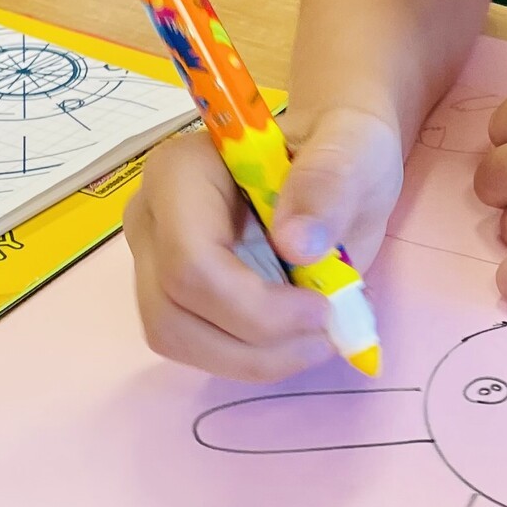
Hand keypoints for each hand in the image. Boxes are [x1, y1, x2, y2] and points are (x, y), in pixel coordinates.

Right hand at [125, 104, 404, 378]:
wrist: (336, 160)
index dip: (255, 307)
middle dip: (255, 342)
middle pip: (173, 312)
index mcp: (181, 171)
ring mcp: (154, 258)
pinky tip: (296, 334)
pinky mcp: (172, 292)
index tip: (324, 309)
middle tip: (327, 335)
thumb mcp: (354, 151)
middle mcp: (152, 217)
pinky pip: (196, 346)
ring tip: (317, 338)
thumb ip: (328, 185)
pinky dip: (251, 357)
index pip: (191, 263)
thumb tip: (295, 244)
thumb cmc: (340, 147)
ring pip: (177, 339)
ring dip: (253, 359)